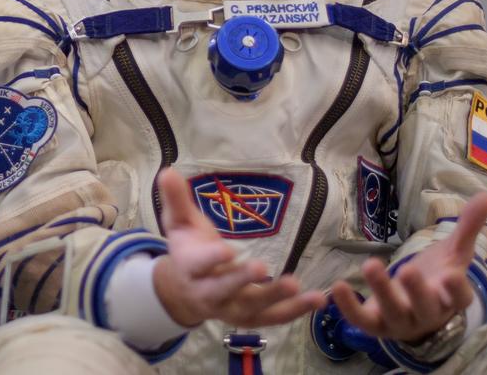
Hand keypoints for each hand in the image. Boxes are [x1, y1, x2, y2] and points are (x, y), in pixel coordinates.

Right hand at [151, 169, 325, 327]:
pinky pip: (273, 317)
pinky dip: (294, 311)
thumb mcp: (179, 224)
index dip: (211, 259)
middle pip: (224, 290)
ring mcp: (230, 308)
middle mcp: (207, 293)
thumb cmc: (187, 250)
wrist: (183, 292)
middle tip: (261, 266)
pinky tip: (318, 299)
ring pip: (252, 308)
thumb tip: (168, 170)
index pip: (197, 264)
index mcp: (189, 268)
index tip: (226, 250)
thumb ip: (176, 200)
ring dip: (275, 298)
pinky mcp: (250, 317)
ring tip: (296, 285)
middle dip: (241, 280)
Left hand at [330, 192, 486, 341]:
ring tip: (371, 264)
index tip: (451, 275)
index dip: (456, 290)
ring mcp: (402, 323)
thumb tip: (486, 196)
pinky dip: (349, 307)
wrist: (416, 311)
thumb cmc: (438, 278)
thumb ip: (467, 227)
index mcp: (450, 298)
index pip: (459, 298)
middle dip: (417, 291)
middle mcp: (428, 315)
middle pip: (425, 307)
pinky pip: (362, 321)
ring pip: (394, 313)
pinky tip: (337, 287)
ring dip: (382, 291)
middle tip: (407, 269)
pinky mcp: (377, 326)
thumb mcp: (453, 252)